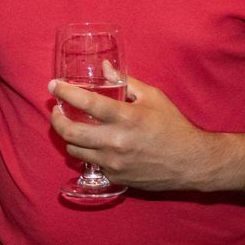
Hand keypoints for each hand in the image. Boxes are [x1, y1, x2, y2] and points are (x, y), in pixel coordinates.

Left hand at [48, 63, 210, 191]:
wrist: (191, 162)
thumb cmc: (173, 126)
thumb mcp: (153, 97)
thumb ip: (125, 81)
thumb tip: (104, 67)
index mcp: (125, 117)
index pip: (86, 102)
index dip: (65, 92)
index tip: (53, 86)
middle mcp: (115, 141)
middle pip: (69, 132)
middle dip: (56, 118)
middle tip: (57, 110)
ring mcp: (113, 162)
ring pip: (74, 150)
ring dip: (69, 137)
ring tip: (73, 126)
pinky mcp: (115, 177)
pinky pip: (91, 163)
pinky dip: (87, 152)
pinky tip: (93, 144)